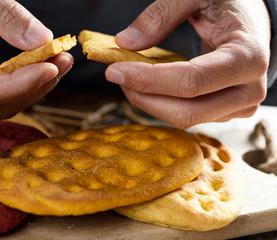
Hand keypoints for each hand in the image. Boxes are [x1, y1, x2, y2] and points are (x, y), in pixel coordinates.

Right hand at [0, 0, 72, 118]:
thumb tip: (43, 41)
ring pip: (2, 101)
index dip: (18, 86)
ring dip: (35, 84)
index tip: (50, 68)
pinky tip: (45, 62)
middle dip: (34, 86)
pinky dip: (26, 78)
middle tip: (64, 60)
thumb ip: (3, 13)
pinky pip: (2, 89)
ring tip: (62, 59)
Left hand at [106, 0, 269, 127]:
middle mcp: (249, 89)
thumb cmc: (228, 5)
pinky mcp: (228, 111)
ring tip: (131, 78)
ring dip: (151, 102)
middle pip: (186, 111)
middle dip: (145, 97)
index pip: (191, 81)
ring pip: (185, 118)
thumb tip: (126, 42)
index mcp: (247, 57)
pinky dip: (163, 104)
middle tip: (117, 76)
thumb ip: (161, 15)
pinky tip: (150, 86)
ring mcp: (240, 105)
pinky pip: (189, 116)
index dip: (149, 80)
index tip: (115, 71)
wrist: (252, 24)